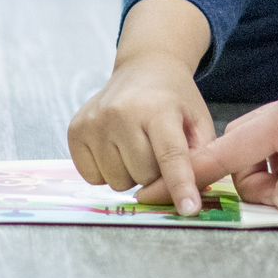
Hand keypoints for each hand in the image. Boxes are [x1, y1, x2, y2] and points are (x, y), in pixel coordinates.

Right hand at [68, 0, 213, 216]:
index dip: (180, 185)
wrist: (144, 68)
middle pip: (143, 176)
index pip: (171, 155)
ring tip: (137, 145)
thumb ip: (201, 156)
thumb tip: (195, 196)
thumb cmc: (174, 98)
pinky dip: (107, 171)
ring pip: (117, 182)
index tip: (190, 210)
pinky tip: (116, 147)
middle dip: (155, 172)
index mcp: (159, 108)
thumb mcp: (198, 119)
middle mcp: (122, 113)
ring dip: (131, 173)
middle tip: (158, 148)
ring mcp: (95, 122)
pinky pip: (93, 178)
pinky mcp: (75, 131)